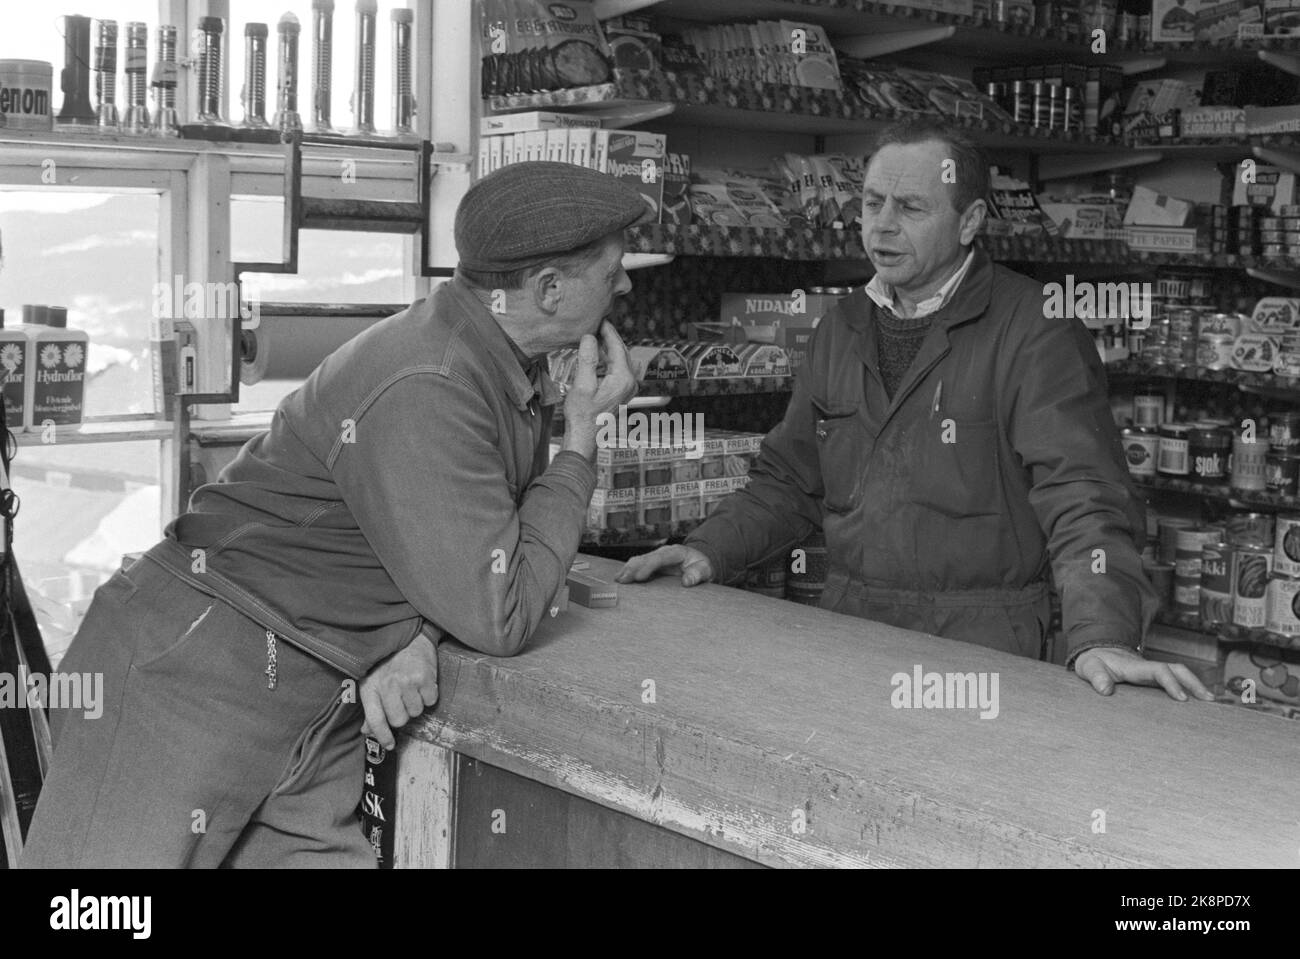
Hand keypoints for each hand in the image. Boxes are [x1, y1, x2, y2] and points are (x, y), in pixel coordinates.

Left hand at [360, 632, 439, 748]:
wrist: (409, 634)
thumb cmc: (388, 660)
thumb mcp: (371, 681)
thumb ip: (370, 708)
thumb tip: (368, 731)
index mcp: (371, 687)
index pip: (375, 720)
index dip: (383, 736)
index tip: (390, 745)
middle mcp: (388, 685)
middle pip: (399, 720)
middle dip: (403, 714)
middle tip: (403, 701)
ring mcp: (407, 681)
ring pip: (416, 711)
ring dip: (416, 704)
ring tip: (412, 688)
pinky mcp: (425, 677)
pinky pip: (430, 701)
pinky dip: (429, 695)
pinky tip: (423, 684)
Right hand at [562, 321, 636, 458]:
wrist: (585, 438)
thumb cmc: (582, 416)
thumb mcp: (582, 385)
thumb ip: (587, 359)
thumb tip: (590, 337)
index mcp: (623, 378)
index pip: (617, 346)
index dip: (608, 331)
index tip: (600, 319)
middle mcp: (630, 382)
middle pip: (621, 352)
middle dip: (609, 338)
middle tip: (596, 325)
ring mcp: (628, 388)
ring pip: (620, 360)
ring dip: (608, 349)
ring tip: (594, 338)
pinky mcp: (622, 393)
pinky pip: (618, 370)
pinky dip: (608, 360)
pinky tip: (596, 357)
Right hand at [616, 544, 713, 586]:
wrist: (699, 563)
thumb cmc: (701, 567)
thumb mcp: (705, 570)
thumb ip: (698, 574)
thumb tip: (687, 581)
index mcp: (676, 552)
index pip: (660, 558)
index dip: (649, 566)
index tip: (639, 577)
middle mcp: (663, 552)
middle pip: (645, 558)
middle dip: (633, 568)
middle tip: (622, 580)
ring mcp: (656, 558)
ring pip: (638, 560)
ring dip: (628, 569)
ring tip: (618, 580)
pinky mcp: (651, 565)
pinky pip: (637, 566)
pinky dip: (628, 571)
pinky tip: (620, 579)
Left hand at [1073, 646, 1214, 701]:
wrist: (1096, 654)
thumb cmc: (1093, 664)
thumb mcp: (1089, 668)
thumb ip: (1096, 677)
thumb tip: (1105, 690)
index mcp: (1135, 666)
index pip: (1159, 671)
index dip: (1171, 683)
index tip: (1182, 698)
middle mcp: (1148, 667)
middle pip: (1177, 669)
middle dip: (1194, 682)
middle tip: (1209, 700)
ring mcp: (1152, 672)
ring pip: (1179, 675)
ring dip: (1195, 685)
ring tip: (1210, 703)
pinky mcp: (1153, 679)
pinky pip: (1174, 682)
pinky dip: (1188, 689)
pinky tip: (1196, 704)